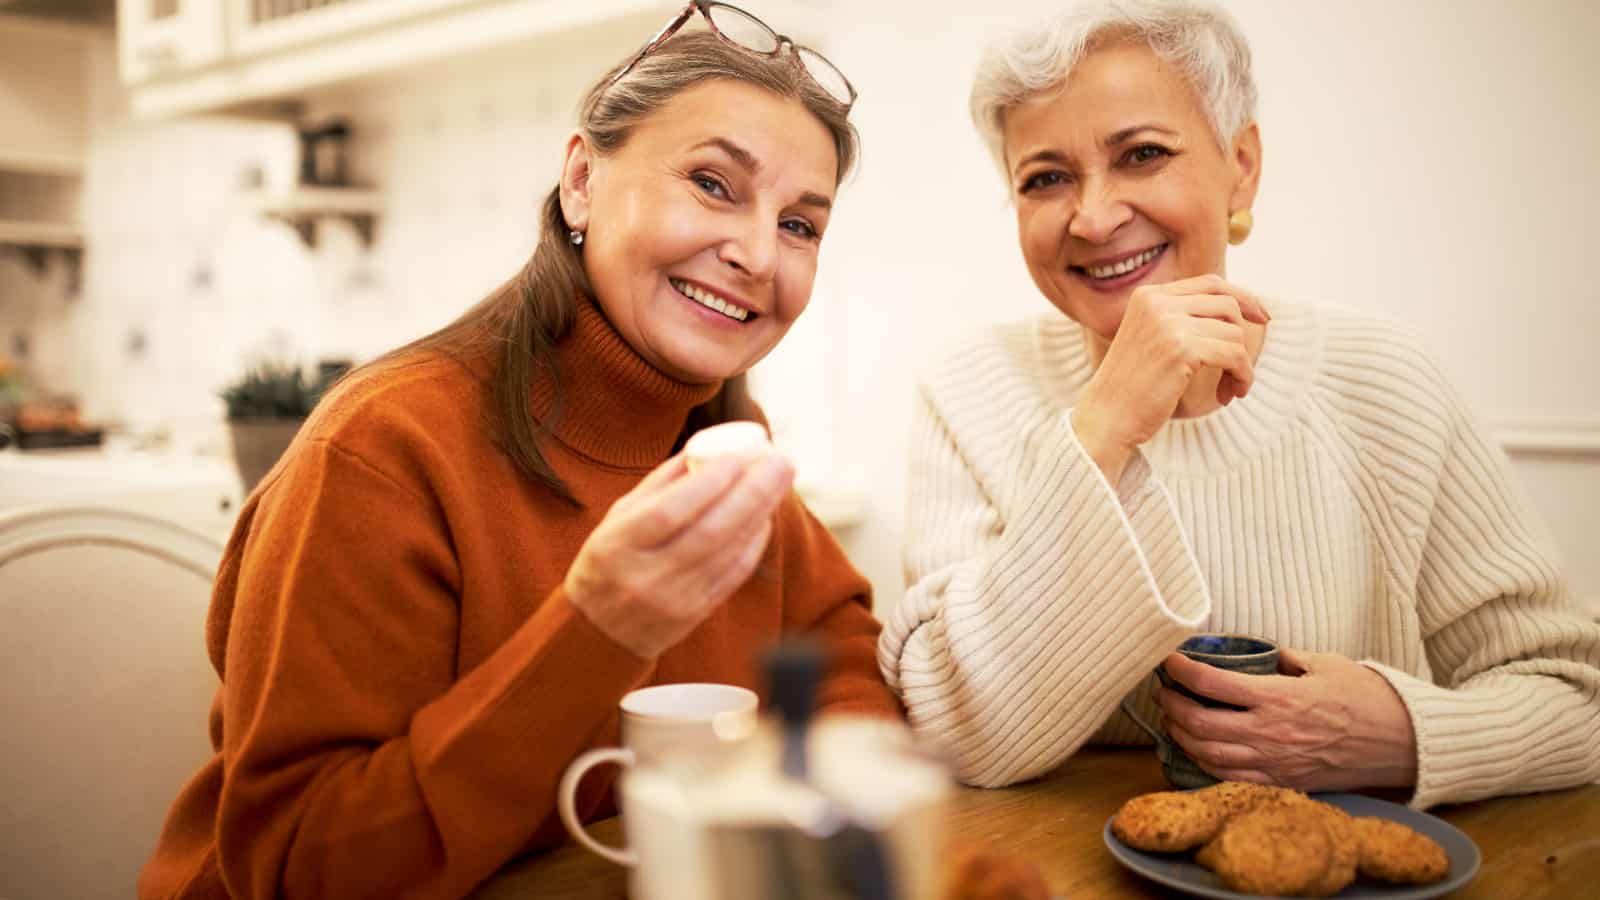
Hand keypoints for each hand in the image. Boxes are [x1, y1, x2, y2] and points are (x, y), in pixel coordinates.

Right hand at [565, 451, 794, 658]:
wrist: (600, 632)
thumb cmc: (610, 560)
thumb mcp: (619, 518)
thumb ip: (660, 484)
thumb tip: (705, 447)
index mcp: (619, 545)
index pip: (670, 511)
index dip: (708, 483)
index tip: (737, 456)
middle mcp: (646, 575)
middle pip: (709, 531)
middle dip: (751, 493)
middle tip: (779, 462)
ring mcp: (674, 599)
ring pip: (728, 553)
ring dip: (759, 513)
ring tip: (779, 482)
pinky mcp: (695, 614)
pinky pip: (733, 575)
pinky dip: (754, 544)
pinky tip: (764, 518)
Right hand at [1071, 275, 1268, 482]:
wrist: (1106, 417)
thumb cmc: (1132, 387)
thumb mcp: (1152, 338)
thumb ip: (1181, 318)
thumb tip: (1238, 307)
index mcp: (1149, 295)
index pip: (1211, 283)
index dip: (1243, 298)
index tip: (1262, 318)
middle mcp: (1158, 302)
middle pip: (1228, 304)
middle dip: (1244, 336)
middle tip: (1239, 369)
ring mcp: (1168, 323)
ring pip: (1234, 333)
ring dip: (1240, 365)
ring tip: (1228, 389)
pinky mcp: (1181, 349)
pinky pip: (1235, 355)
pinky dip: (1242, 376)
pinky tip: (1229, 394)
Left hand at [1156, 648, 1418, 791]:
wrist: (1402, 743)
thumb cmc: (1367, 698)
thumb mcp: (1326, 662)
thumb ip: (1286, 656)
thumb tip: (1259, 652)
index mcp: (1279, 697)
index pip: (1212, 683)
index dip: (1181, 671)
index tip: (1168, 660)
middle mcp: (1270, 732)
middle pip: (1199, 723)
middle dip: (1172, 706)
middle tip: (1164, 691)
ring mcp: (1274, 762)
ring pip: (1208, 754)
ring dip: (1182, 736)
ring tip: (1174, 719)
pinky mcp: (1282, 781)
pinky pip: (1230, 777)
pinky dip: (1204, 763)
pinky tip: (1197, 749)